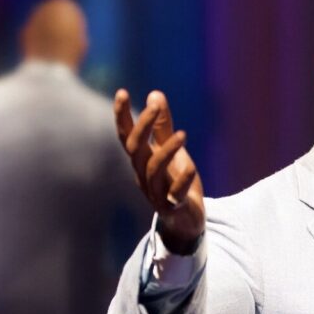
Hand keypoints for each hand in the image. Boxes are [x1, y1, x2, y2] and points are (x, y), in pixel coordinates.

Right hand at [114, 89, 204, 253]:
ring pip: (153, 170)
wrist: (187, 222)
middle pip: (136, 149)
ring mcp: (156, 192)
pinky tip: (191, 167)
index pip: (126, 136)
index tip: (122, 92)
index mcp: (141, 161)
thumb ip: (163, 127)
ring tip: (182, 134)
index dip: (122, 116)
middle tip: (155, 106)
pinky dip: (182, 180)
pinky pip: (174, 194)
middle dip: (143, 126)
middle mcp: (143, 175)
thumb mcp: (171, 152)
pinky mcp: (172, 206)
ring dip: (167, 150)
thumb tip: (155, 94)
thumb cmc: (176, 183)